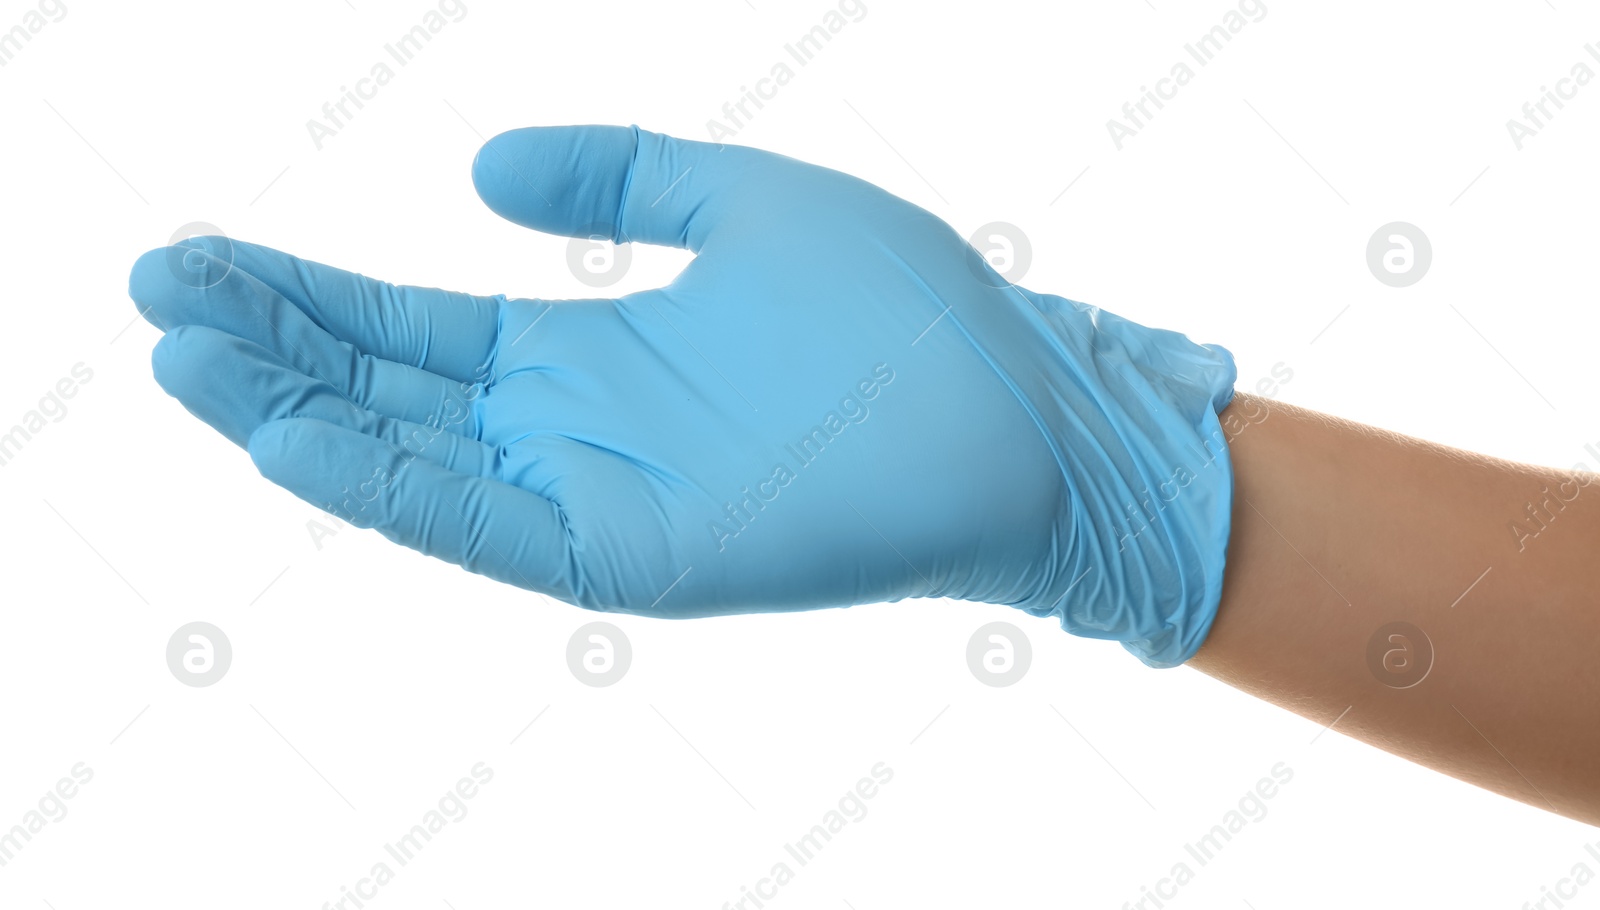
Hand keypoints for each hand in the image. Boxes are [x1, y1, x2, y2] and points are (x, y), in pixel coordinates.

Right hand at [129, 126, 1235, 666]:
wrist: (1021, 403)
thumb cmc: (902, 311)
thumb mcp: (739, 202)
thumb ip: (617, 176)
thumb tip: (479, 168)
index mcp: (586, 354)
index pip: (409, 325)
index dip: (304, 293)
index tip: (201, 255)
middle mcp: (573, 432)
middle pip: (386, 390)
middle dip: (273, 344)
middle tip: (160, 294)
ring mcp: (599, 498)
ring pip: (413, 464)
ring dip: (296, 416)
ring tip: (185, 358)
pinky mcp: (639, 557)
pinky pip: (491, 531)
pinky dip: (389, 490)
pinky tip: (298, 439)